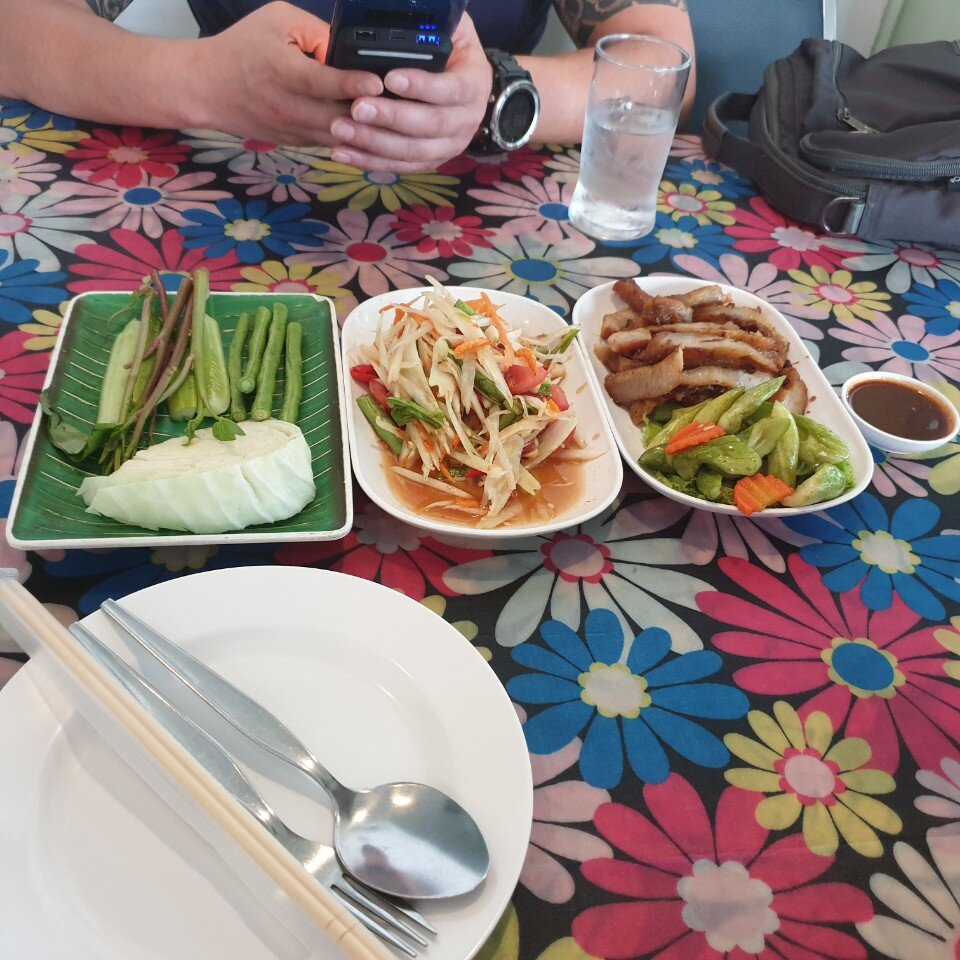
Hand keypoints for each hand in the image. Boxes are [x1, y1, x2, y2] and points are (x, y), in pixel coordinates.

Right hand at [187, 1, 382, 146]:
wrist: (207, 88)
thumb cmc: (243, 48)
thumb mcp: (277, 21)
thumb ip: (316, 32)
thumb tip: (350, 49)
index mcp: (284, 72)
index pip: (323, 82)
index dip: (352, 83)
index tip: (377, 82)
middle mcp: (290, 106)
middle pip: (338, 119)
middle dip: (370, 115)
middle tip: (399, 106)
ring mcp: (294, 130)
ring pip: (339, 139)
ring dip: (366, 133)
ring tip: (394, 121)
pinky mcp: (298, 143)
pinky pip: (332, 144)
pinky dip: (353, 140)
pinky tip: (375, 132)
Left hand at [328, 13, 491, 171]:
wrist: (471, 89)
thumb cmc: (454, 54)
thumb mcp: (455, 31)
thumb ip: (438, 24)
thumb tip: (417, 12)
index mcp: (472, 86)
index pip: (449, 90)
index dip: (421, 86)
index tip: (390, 78)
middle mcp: (465, 122)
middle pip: (429, 126)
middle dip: (391, 118)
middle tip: (357, 107)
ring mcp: (448, 146)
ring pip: (412, 151)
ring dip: (374, 143)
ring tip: (342, 129)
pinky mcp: (429, 161)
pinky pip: (399, 166)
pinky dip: (370, 162)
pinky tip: (344, 152)